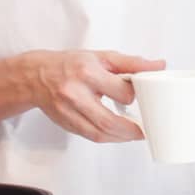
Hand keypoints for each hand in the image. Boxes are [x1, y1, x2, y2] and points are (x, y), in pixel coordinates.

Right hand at [26, 50, 164, 143]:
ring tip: (135, 133)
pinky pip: (91, 136)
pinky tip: (117, 134)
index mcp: (87, 72)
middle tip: (146, 130)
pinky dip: (108, 137)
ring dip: (121, 137)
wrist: (37, 76)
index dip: (134, 96)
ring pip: (99, 133)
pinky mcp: (66, 124)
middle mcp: (75, 94)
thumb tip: (158, 65)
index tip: (143, 97)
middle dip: (131, 130)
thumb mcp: (102, 57)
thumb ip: (131, 63)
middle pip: (109, 121)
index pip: (120, 91)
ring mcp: (69, 112)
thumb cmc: (71, 64)